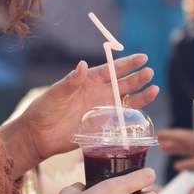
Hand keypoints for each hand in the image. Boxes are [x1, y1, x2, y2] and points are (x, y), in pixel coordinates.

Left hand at [18, 53, 158, 164]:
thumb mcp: (56, 93)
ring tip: (154, 89)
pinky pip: (122, 120)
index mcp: (88, 81)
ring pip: (127, 101)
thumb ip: (71, 81)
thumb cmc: (44, 110)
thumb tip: (82, 64)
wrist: (39, 136)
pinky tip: (145, 112)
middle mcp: (98, 94)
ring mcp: (102, 110)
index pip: (112, 70)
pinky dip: (134, 116)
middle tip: (150, 72)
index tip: (142, 58)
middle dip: (137, 78)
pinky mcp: (102, 127)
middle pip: (123, 84)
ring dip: (141, 96)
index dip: (127, 64)